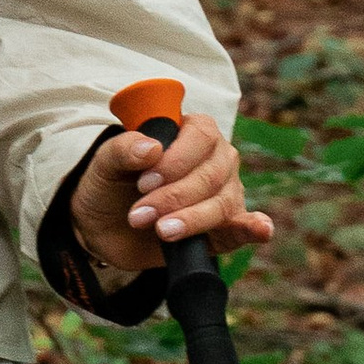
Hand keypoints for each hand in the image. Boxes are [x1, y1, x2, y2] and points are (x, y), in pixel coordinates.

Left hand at [70, 116, 271, 283]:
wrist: (103, 227)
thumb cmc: (109, 184)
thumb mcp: (104, 164)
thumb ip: (121, 149)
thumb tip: (151, 148)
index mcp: (191, 132)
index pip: (201, 135)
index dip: (176, 160)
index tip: (144, 182)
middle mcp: (216, 159)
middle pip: (212, 174)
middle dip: (174, 197)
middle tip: (139, 214)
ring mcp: (224, 193)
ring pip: (223, 204)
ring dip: (191, 220)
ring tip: (160, 231)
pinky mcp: (224, 229)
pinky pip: (243, 228)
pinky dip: (253, 229)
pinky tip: (261, 229)